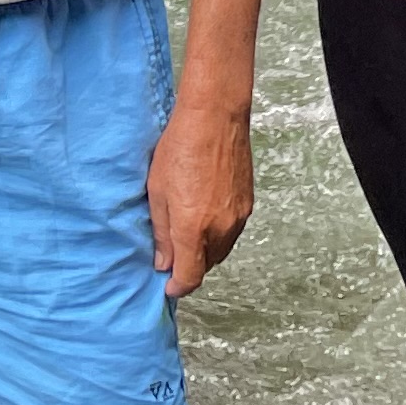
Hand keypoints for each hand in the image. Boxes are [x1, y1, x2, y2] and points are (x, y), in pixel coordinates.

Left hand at [146, 90, 253, 295]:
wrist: (215, 117)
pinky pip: (232, 232)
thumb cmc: (179, 148)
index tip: (168, 287)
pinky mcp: (247, 204)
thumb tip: (163, 263)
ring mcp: (237, 217)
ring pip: (221, 250)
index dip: (178, 287)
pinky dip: (218, 234)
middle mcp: (220, 228)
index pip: (190, 276)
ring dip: (205, 251)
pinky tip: (204, 216)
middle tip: (172, 255)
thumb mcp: (157, 191)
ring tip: (187, 234)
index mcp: (193, 228)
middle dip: (189, 266)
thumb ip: (162, 232)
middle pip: (206, 265)